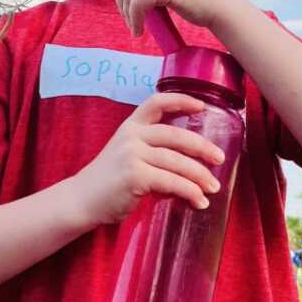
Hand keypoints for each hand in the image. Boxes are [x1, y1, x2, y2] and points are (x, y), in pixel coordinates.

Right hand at [71, 91, 226, 225]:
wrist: (81, 201)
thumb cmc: (108, 182)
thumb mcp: (127, 157)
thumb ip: (154, 154)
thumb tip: (191, 168)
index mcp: (130, 127)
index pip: (156, 102)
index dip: (181, 100)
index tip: (202, 106)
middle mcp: (131, 136)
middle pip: (176, 135)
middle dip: (202, 147)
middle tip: (220, 158)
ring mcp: (131, 155)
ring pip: (177, 161)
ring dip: (200, 176)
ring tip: (213, 187)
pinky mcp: (134, 176)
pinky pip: (171, 182)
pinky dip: (189, 192)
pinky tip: (198, 201)